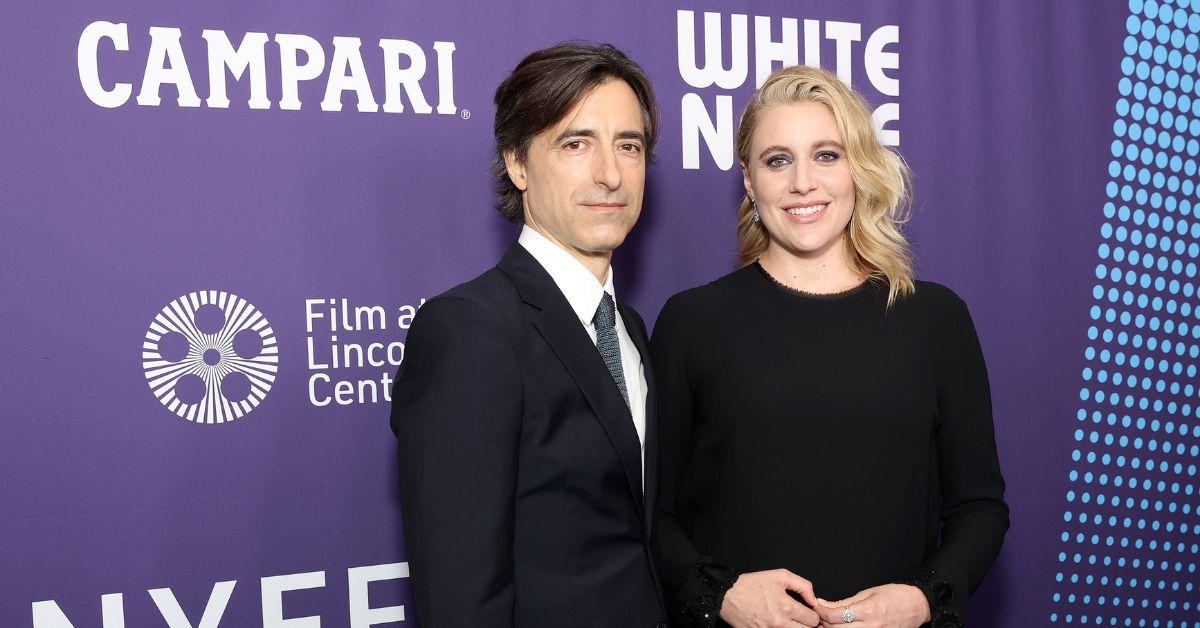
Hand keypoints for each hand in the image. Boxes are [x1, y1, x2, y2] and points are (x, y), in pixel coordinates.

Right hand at [719, 569, 820, 626]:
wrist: (728, 595)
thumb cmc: (752, 585)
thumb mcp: (780, 576)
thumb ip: (803, 585)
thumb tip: (814, 600)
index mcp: (787, 607)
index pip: (813, 620)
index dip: (812, 615)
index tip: (806, 612)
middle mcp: (780, 623)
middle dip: (806, 625)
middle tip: (800, 618)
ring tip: (789, 621)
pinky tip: (777, 625)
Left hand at [814, 584, 928, 627]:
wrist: (917, 606)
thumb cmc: (895, 596)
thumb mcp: (868, 593)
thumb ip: (845, 602)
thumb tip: (824, 604)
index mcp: (868, 610)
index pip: (835, 616)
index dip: (821, 611)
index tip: (817, 606)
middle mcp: (872, 626)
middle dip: (823, 623)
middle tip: (819, 616)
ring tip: (829, 623)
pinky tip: (842, 627)